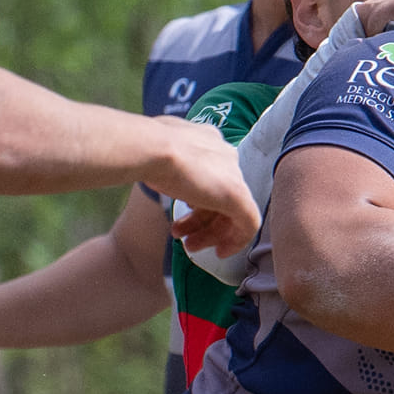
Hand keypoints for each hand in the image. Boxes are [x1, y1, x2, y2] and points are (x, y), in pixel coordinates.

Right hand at [142, 117, 262, 256]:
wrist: (150, 148)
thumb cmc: (146, 151)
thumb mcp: (158, 158)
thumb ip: (169, 167)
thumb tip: (163, 178)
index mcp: (208, 141)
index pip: (210, 177)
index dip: (196, 202)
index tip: (183, 217)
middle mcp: (224, 155)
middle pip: (218, 196)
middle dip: (201, 223)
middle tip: (184, 239)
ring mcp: (233, 175)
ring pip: (231, 211)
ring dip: (209, 233)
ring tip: (188, 245)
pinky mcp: (238, 195)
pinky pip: (248, 223)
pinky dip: (236, 241)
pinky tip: (220, 252)